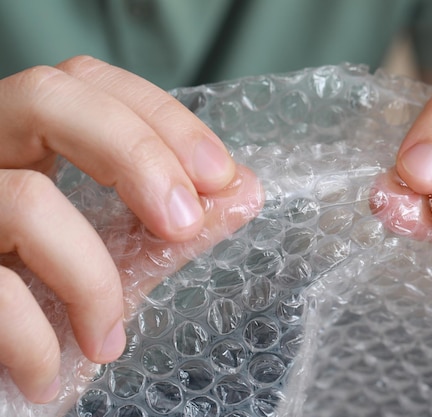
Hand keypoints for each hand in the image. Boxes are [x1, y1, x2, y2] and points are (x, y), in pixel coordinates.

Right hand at [0, 56, 259, 402]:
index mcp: (20, 146)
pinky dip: (34, 340)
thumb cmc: (36, 312)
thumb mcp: (109, 265)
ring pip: (24, 198)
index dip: (161, 117)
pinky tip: (50, 373)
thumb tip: (244, 192)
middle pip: (47, 96)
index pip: (89, 84)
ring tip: (107, 339)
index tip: (220, 176)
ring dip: (91, 279)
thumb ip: (169, 231)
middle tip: (184, 222)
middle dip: (137, 154)